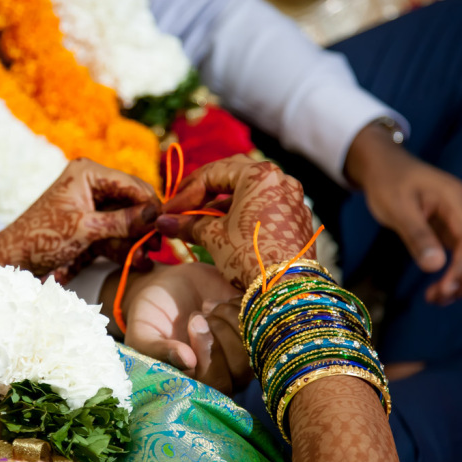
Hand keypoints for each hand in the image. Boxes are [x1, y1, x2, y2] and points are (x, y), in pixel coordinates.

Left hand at [0, 158, 159, 277]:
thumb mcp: (86, 229)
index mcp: (88, 172)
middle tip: (157, 245)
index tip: (166, 224)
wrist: (15, 261)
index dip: (151, 203)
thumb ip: (122, 221)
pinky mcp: (92, 225)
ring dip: (137, 239)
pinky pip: (117, 232)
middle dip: (145, 224)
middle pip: (132, 201)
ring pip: (127, 219)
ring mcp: (93, 205)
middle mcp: (93, 184)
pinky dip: (125, 246)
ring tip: (146, 258)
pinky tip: (137, 261)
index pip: (131, 183)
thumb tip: (155, 215)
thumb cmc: (43, 238)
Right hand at [105, 262, 251, 394]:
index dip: (210, 358)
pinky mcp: (255, 325)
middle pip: (241, 370)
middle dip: (219, 337)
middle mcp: (224, 372)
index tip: (193, 324)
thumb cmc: (150, 314)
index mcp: (196, 382)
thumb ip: (157, 350)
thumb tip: (187, 361)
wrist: (167, 285)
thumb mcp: (142, 333)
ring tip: (208, 305)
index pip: (217, 385)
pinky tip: (221, 300)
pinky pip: (263, 321)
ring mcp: (243, 349)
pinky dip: (242, 306)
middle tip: (198, 315)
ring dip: (231, 320)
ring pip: (255, 346)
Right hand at [155, 156, 314, 288]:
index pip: (212, 173)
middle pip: (232, 176)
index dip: (186, 192)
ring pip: (250, 193)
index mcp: (258, 175)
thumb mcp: (213, 237)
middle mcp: (280, 179)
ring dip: (223, 205)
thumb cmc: (248, 256)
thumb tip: (163, 222)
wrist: (285, 288)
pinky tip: (227, 232)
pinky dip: (243, 215)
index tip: (169, 210)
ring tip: (201, 224)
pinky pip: (265, 208)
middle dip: (205, 193)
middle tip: (184, 208)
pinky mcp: (298, 219)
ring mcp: (292, 199)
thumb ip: (188, 224)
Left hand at [345, 124, 461, 303]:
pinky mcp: (456, 224)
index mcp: (457, 198)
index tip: (445, 290)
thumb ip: (417, 235)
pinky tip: (440, 286)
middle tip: (437, 299)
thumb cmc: (388, 183)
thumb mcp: (397, 209)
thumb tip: (436, 267)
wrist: (384, 166)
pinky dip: (457, 271)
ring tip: (436, 298)